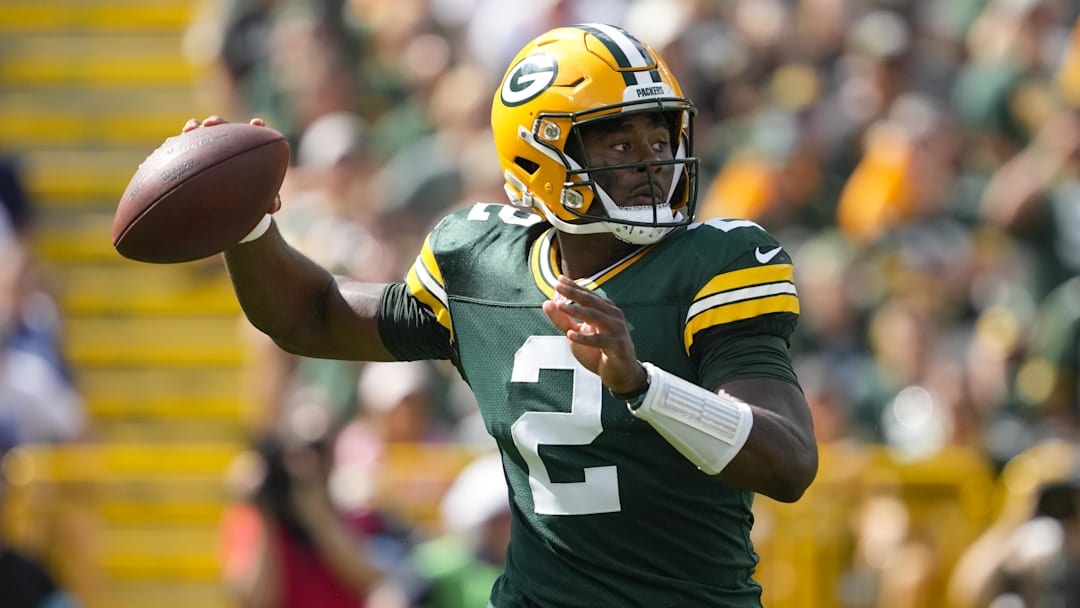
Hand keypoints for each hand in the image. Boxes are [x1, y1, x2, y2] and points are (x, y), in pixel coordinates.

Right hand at [181, 115, 281, 213]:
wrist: (226, 206)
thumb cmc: (248, 198)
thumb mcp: (259, 200)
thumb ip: (269, 201)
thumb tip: (274, 208)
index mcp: (247, 151)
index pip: (253, 134)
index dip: (256, 128)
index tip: (257, 123)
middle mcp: (226, 145)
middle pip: (222, 127)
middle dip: (216, 122)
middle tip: (210, 124)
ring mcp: (208, 148)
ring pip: (200, 133)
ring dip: (194, 127)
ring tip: (188, 130)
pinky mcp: (191, 156)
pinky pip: (182, 146)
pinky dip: (176, 144)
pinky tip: (170, 144)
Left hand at [542, 276, 647, 394]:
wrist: (620, 374)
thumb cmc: (598, 352)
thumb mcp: (576, 335)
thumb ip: (562, 320)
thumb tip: (546, 303)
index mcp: (605, 310)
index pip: (588, 295)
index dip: (573, 287)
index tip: (559, 280)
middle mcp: (613, 316)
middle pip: (591, 301)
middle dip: (574, 293)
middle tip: (558, 287)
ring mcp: (617, 330)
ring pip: (596, 317)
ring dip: (577, 311)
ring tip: (561, 306)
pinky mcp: (618, 346)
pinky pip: (600, 340)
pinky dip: (585, 338)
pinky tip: (570, 335)